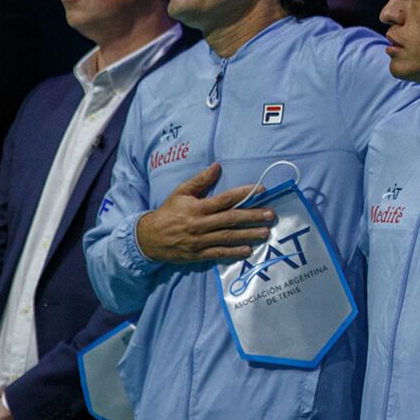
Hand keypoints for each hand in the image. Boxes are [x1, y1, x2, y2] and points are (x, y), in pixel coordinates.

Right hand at [135, 163, 275, 263]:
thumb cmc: (168, 212)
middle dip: (253, 216)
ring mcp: (199, 240)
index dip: (245, 194)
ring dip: (248, 235)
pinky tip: (248, 251)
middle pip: (231, 219)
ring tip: (265, 233)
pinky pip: (218, 253)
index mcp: (197, 207)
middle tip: (271, 215)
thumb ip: (200, 180)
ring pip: (228, 237)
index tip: (263, 190)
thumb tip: (217, 166)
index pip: (225, 199)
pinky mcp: (198, 254)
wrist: (148, 238)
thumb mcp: (181, 193)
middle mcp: (200, 224)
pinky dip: (233, 253)